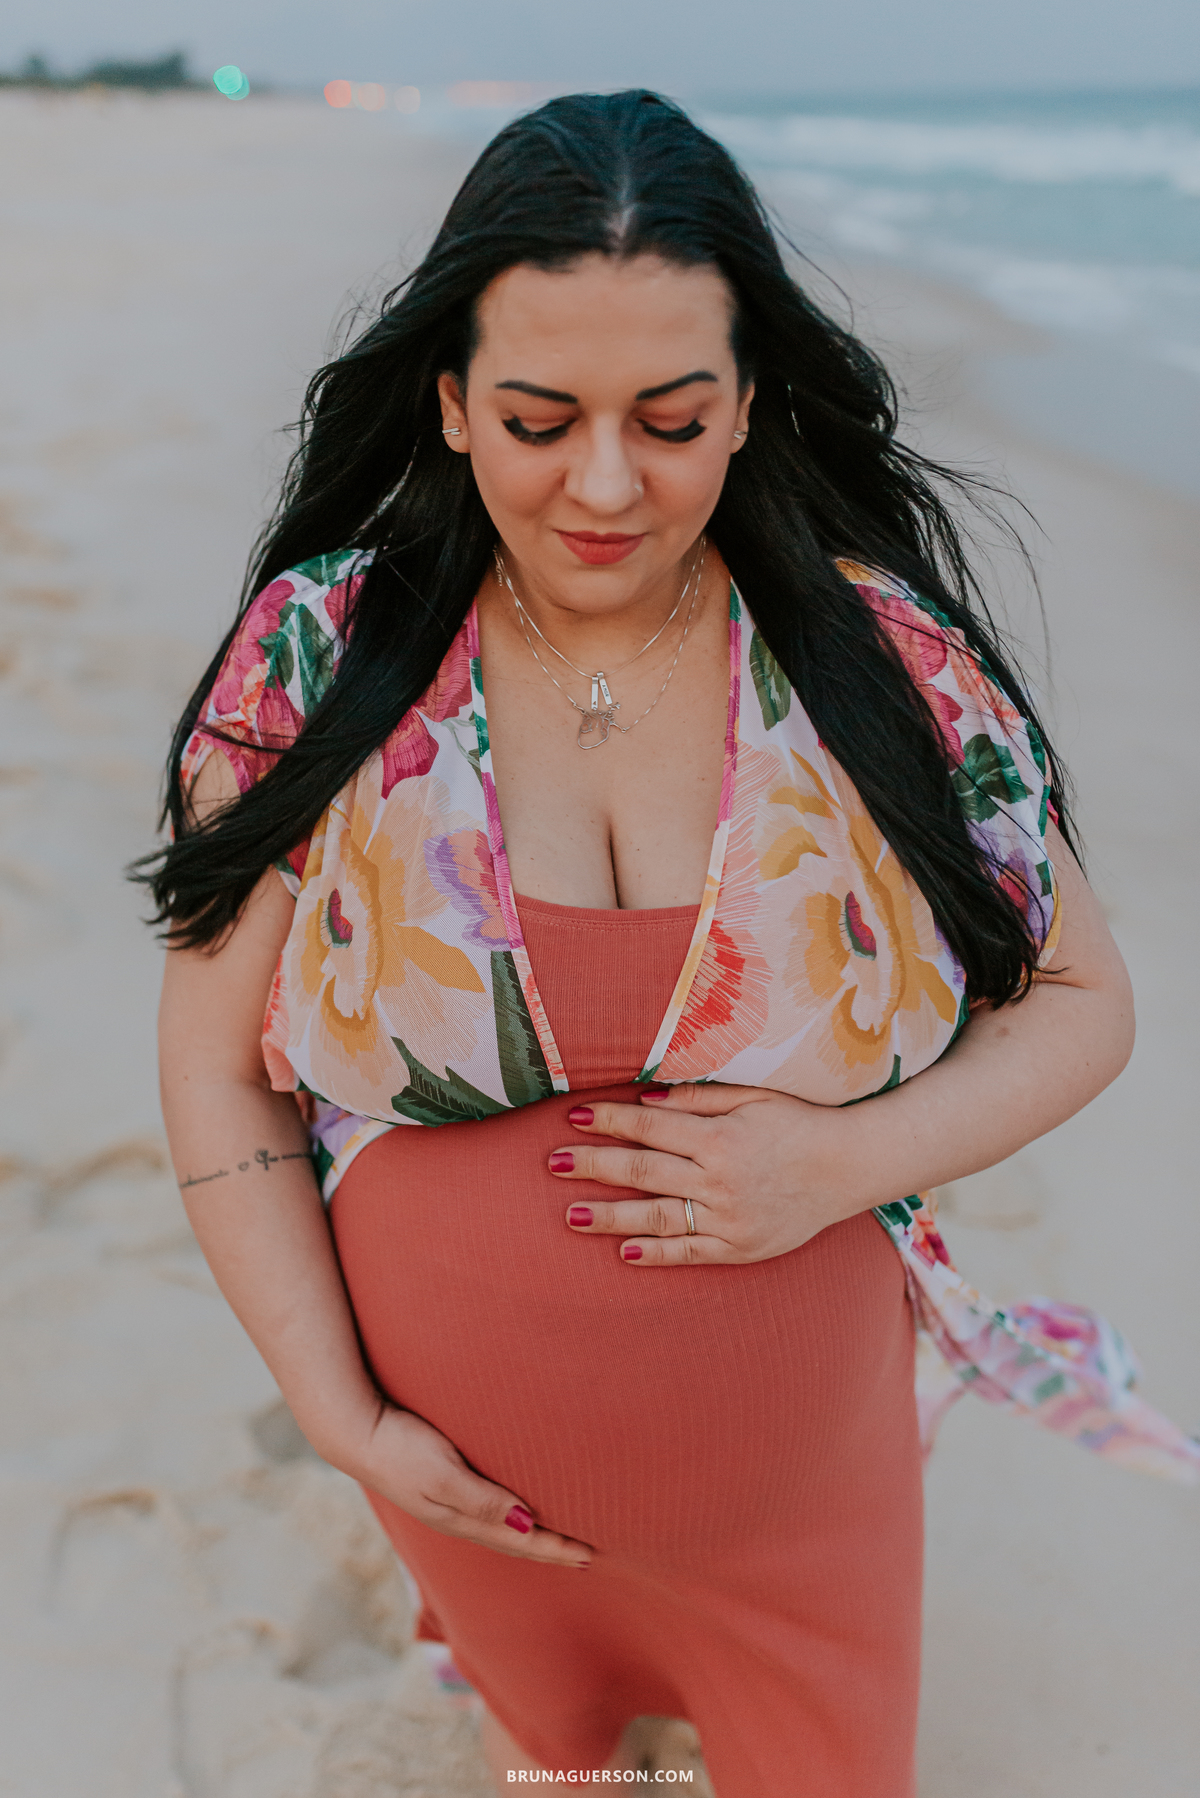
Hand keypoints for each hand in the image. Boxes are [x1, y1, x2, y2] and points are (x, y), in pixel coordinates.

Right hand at [347, 1405, 593, 1567]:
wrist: (353, 1431)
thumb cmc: (400, 1448)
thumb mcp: (443, 1475)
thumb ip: (483, 1501)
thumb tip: (527, 1525)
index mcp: (461, 1519)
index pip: (520, 1542)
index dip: (555, 1550)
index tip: (590, 1556)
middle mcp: (456, 1517)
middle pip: (512, 1542)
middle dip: (548, 1551)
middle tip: (585, 1556)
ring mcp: (446, 1503)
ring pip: (499, 1528)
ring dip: (530, 1536)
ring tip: (557, 1538)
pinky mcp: (439, 1485)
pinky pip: (486, 1510)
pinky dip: (508, 1517)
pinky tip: (513, 1510)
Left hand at [549, 1081, 853, 1264]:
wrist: (848, 1167)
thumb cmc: (797, 1122)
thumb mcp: (752, 1096)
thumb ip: (696, 1099)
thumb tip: (643, 1100)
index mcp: (720, 1137)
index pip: (649, 1128)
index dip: (609, 1121)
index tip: (574, 1117)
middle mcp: (720, 1180)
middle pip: (643, 1172)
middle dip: (594, 1166)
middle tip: (555, 1162)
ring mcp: (729, 1219)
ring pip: (656, 1218)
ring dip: (609, 1216)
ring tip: (570, 1215)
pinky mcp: (740, 1248)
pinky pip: (689, 1253)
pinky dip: (655, 1253)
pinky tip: (623, 1251)